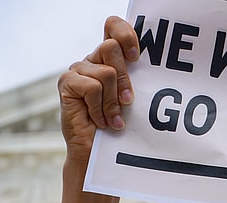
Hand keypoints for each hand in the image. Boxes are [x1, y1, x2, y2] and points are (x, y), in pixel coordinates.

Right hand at [58, 16, 139, 164]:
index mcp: (109, 58)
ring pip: (106, 72)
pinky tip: (101, 121)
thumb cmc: (119, 124)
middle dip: (124, 78)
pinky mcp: (67, 83)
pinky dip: (101, 108)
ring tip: (114, 119)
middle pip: (111, 48)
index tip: (136, 57)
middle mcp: (92, 60)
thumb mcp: (132, 97)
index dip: (126, 34)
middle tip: (128, 101)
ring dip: (113, 101)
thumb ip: (136, 77)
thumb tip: (158, 66)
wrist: (98, 152)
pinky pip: (92, 87)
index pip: (113, 26)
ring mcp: (77, 70)